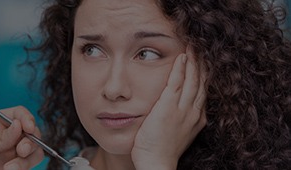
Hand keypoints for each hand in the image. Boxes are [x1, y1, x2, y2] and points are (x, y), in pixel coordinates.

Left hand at [0, 106, 43, 169]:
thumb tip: (18, 126)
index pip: (17, 114)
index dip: (26, 118)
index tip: (28, 127)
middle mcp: (6, 137)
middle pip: (30, 132)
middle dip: (30, 140)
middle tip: (22, 150)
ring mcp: (10, 153)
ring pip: (33, 150)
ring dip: (26, 159)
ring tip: (11, 167)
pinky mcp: (12, 167)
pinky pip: (27, 165)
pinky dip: (23, 167)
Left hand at [131, 47, 206, 169]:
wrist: (157, 163)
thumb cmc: (164, 149)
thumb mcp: (179, 131)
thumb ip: (181, 116)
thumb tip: (180, 106)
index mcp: (197, 116)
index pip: (202, 89)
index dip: (203, 73)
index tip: (203, 59)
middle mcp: (194, 111)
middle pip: (201, 81)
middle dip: (202, 62)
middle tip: (201, 46)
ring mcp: (182, 109)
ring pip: (192, 79)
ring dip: (193, 61)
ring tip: (193, 45)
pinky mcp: (168, 107)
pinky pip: (176, 83)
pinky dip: (180, 68)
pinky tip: (181, 56)